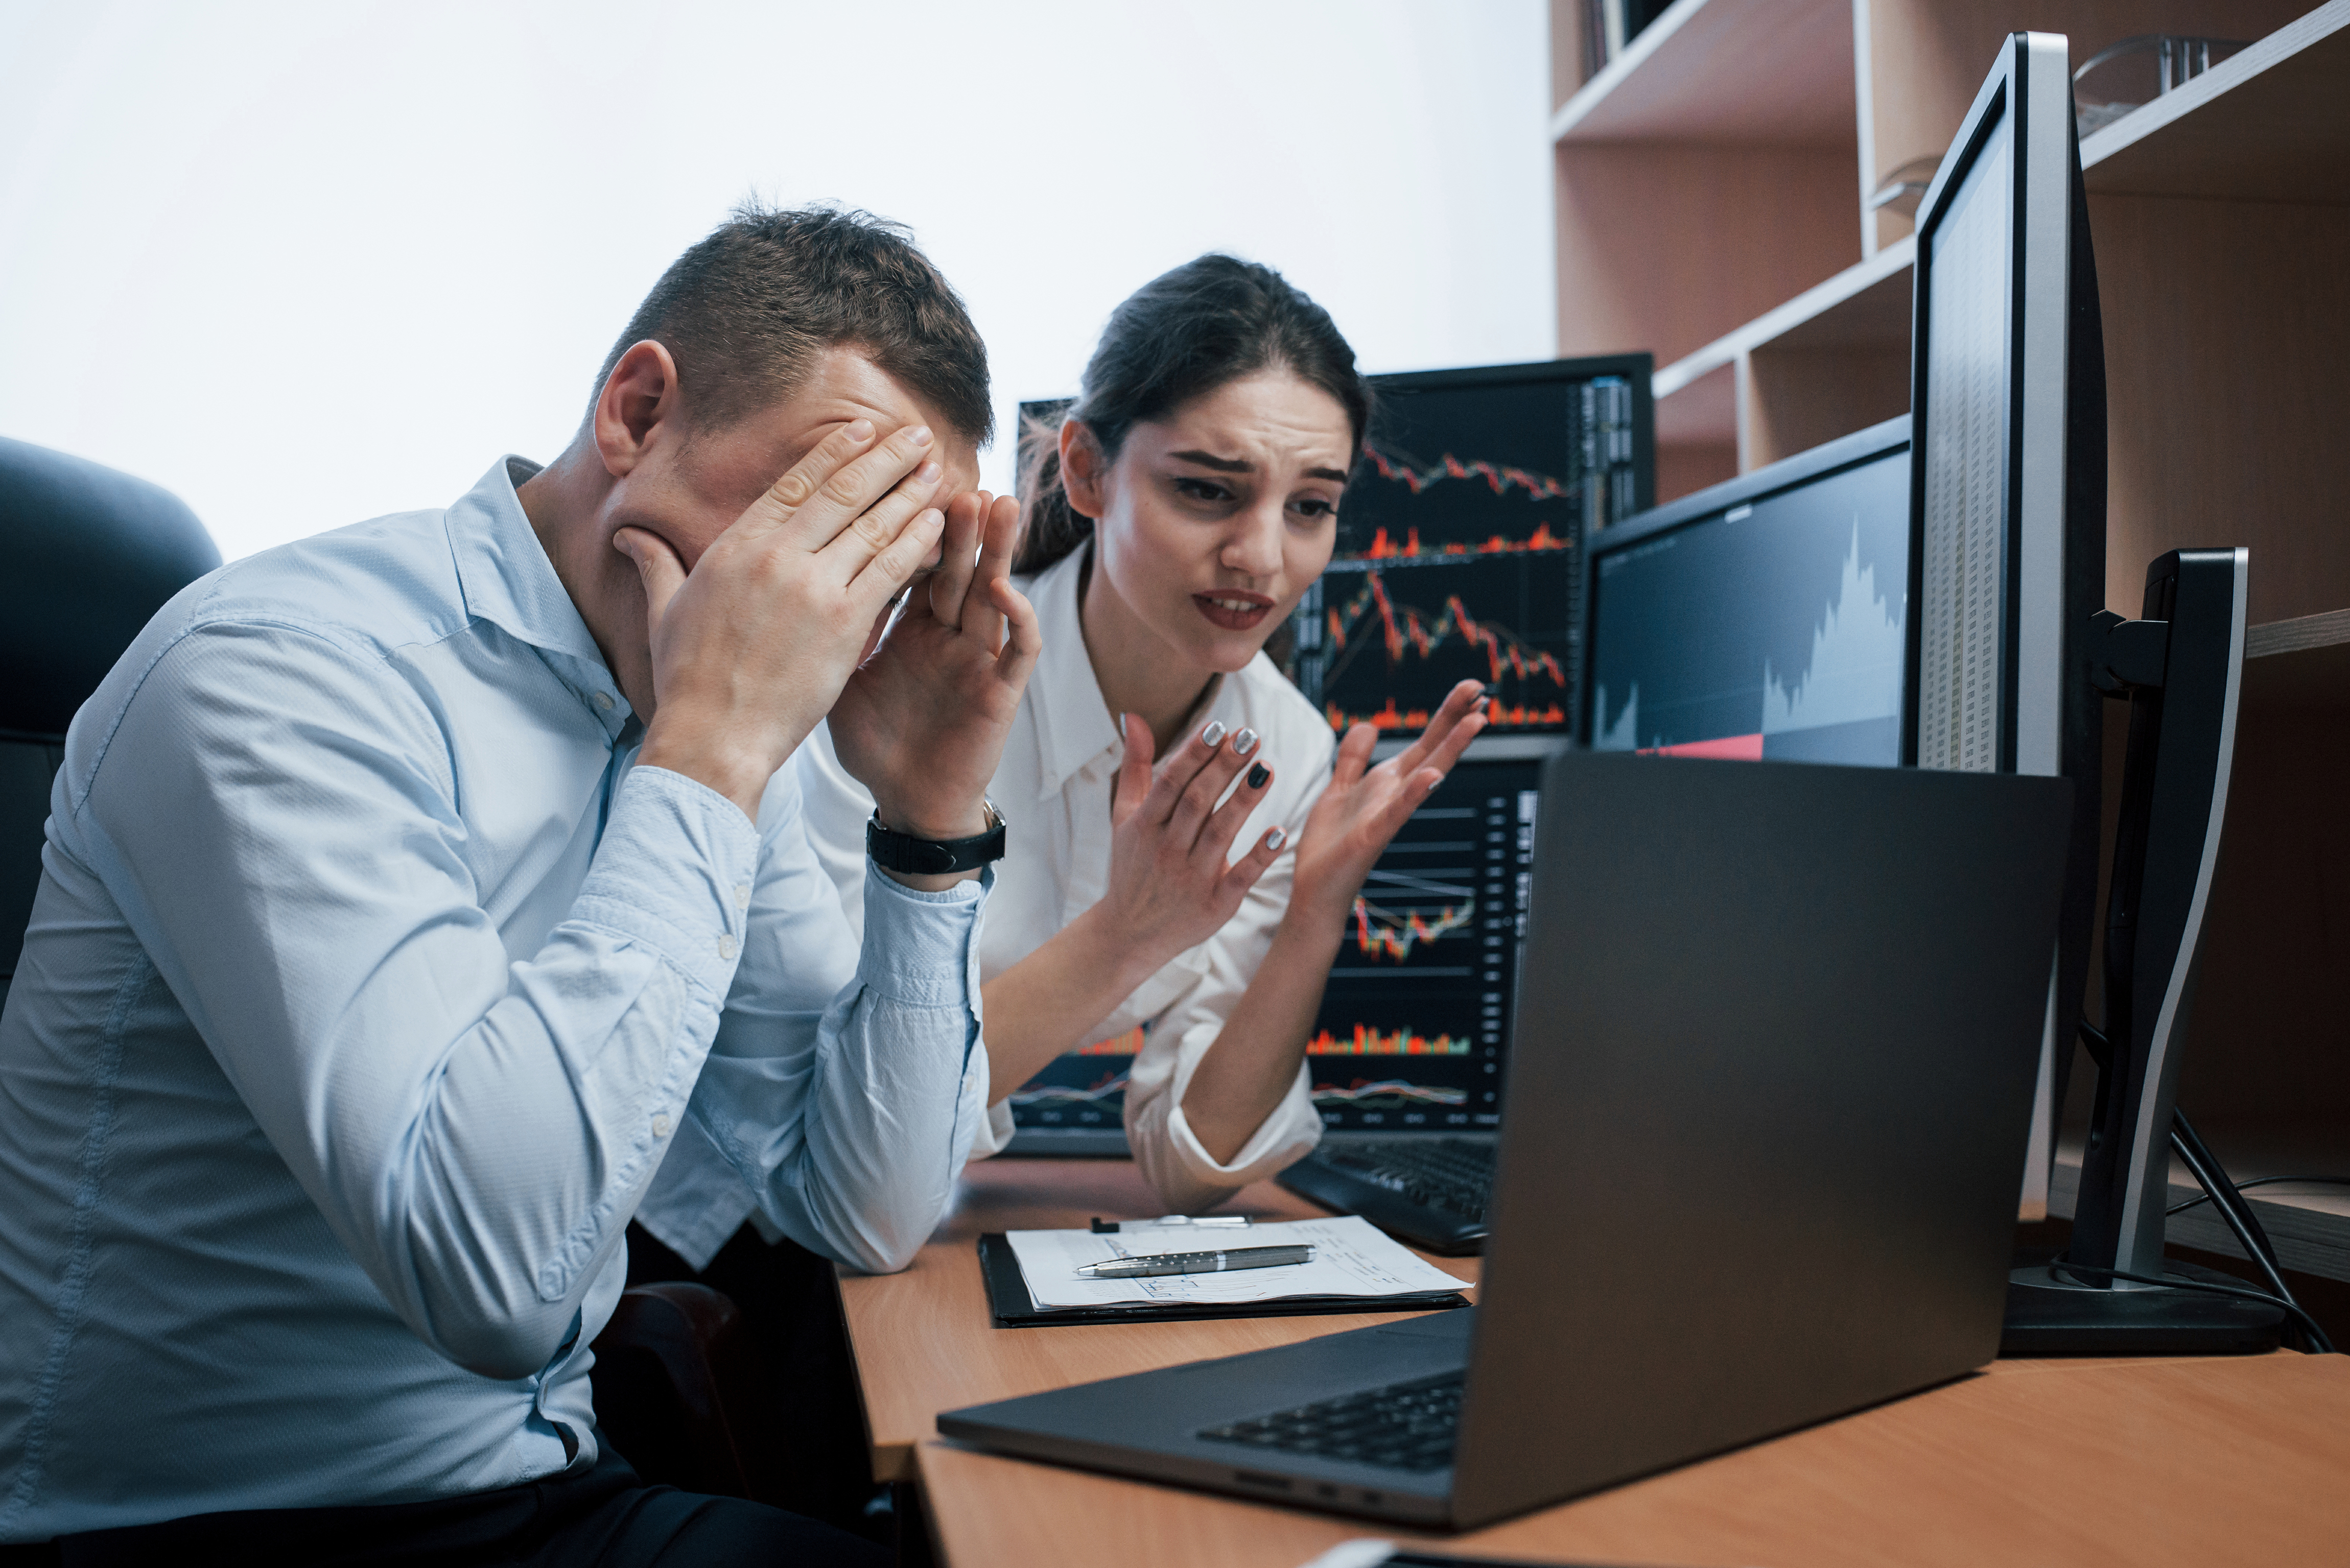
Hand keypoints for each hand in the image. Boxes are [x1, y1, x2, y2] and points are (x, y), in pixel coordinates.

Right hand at [616, 420, 946, 817]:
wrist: (713, 736)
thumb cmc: (687, 680)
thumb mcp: (665, 611)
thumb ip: (656, 563)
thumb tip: (627, 534)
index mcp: (736, 546)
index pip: (795, 483)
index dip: (836, 452)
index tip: (865, 431)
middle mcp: (776, 556)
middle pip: (842, 492)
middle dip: (885, 459)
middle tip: (918, 435)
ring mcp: (813, 587)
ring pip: (873, 526)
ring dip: (910, 495)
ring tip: (937, 471)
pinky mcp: (844, 622)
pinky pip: (890, 570)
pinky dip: (917, 544)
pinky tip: (939, 526)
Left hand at [828, 490, 1042, 840]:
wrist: (907, 803)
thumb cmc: (876, 744)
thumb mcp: (836, 678)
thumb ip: (824, 629)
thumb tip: (775, 585)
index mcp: (909, 625)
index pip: (910, 560)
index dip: (905, 520)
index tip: (893, 474)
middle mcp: (948, 633)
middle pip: (953, 563)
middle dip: (955, 519)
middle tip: (949, 469)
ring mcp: (977, 659)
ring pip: (993, 591)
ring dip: (996, 549)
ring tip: (996, 502)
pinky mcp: (1001, 691)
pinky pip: (1018, 649)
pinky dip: (1016, 617)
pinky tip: (1004, 588)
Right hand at [1090, 715, 1288, 980]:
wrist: (1129, 934)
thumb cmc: (1132, 867)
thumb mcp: (1124, 817)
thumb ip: (1134, 765)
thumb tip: (1133, 716)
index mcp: (1144, 825)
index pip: (1171, 783)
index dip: (1194, 754)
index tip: (1219, 727)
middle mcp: (1166, 849)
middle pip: (1196, 803)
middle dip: (1223, 768)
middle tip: (1251, 736)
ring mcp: (1190, 879)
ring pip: (1219, 835)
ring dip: (1244, 801)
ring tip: (1268, 768)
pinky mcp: (1215, 905)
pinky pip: (1239, 877)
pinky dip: (1259, 856)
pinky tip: (1280, 832)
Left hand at [1288, 680, 1488, 928]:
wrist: (1316, 889)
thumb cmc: (1331, 845)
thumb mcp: (1340, 789)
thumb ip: (1353, 758)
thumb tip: (1368, 725)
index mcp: (1388, 782)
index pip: (1425, 742)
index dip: (1446, 715)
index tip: (1471, 688)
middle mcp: (1395, 795)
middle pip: (1432, 750)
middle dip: (1456, 720)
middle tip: (1482, 691)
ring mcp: (1388, 815)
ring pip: (1425, 776)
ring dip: (1450, 749)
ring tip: (1475, 722)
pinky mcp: (1373, 836)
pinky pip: (1398, 811)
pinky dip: (1414, 793)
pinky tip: (1431, 776)